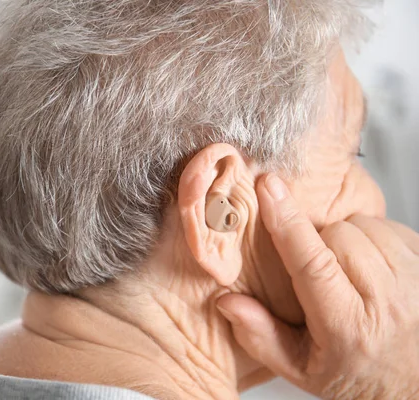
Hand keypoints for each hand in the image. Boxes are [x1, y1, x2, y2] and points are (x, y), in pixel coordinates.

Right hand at [216, 174, 418, 399]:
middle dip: (320, 242)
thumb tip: (227, 301)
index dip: (287, 223)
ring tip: (348, 271)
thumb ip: (260, 336)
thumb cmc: (355, 373)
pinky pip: (390, 226)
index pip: (313, 265)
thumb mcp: (299, 368)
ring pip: (364, 225)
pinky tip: (371, 266)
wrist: (412, 384)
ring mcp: (414, 281)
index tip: (269, 188)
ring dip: (347, 239)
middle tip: (321, 272)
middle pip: (338, 235)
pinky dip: (373, 238)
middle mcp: (388, 302)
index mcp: (347, 327)